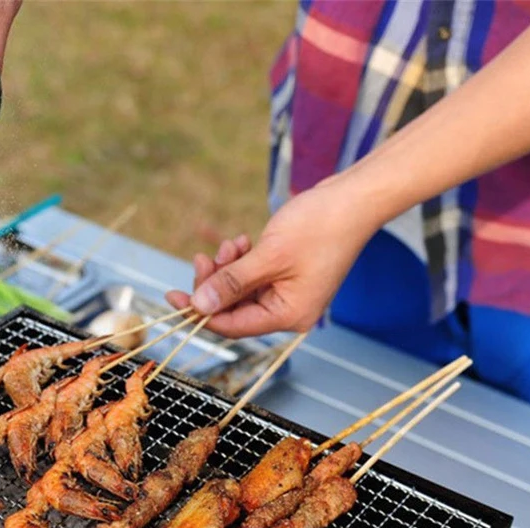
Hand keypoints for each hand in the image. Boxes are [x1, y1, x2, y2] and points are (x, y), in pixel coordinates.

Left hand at [166, 178, 378, 337]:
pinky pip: (254, 277)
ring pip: (241, 291)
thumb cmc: (320, 226)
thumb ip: (231, 283)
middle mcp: (289, 311)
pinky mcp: (289, 276)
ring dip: (228, 269)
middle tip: (202, 259)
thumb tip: (198, 306)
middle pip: (234, 309)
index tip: (173, 297)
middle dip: (214, 284)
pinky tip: (242, 241)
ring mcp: (290, 294)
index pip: (232, 326)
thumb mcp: (268, 256)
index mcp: (288, 315)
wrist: (355, 199)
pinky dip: (242, 261)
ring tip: (231, 243)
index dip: (201, 313)